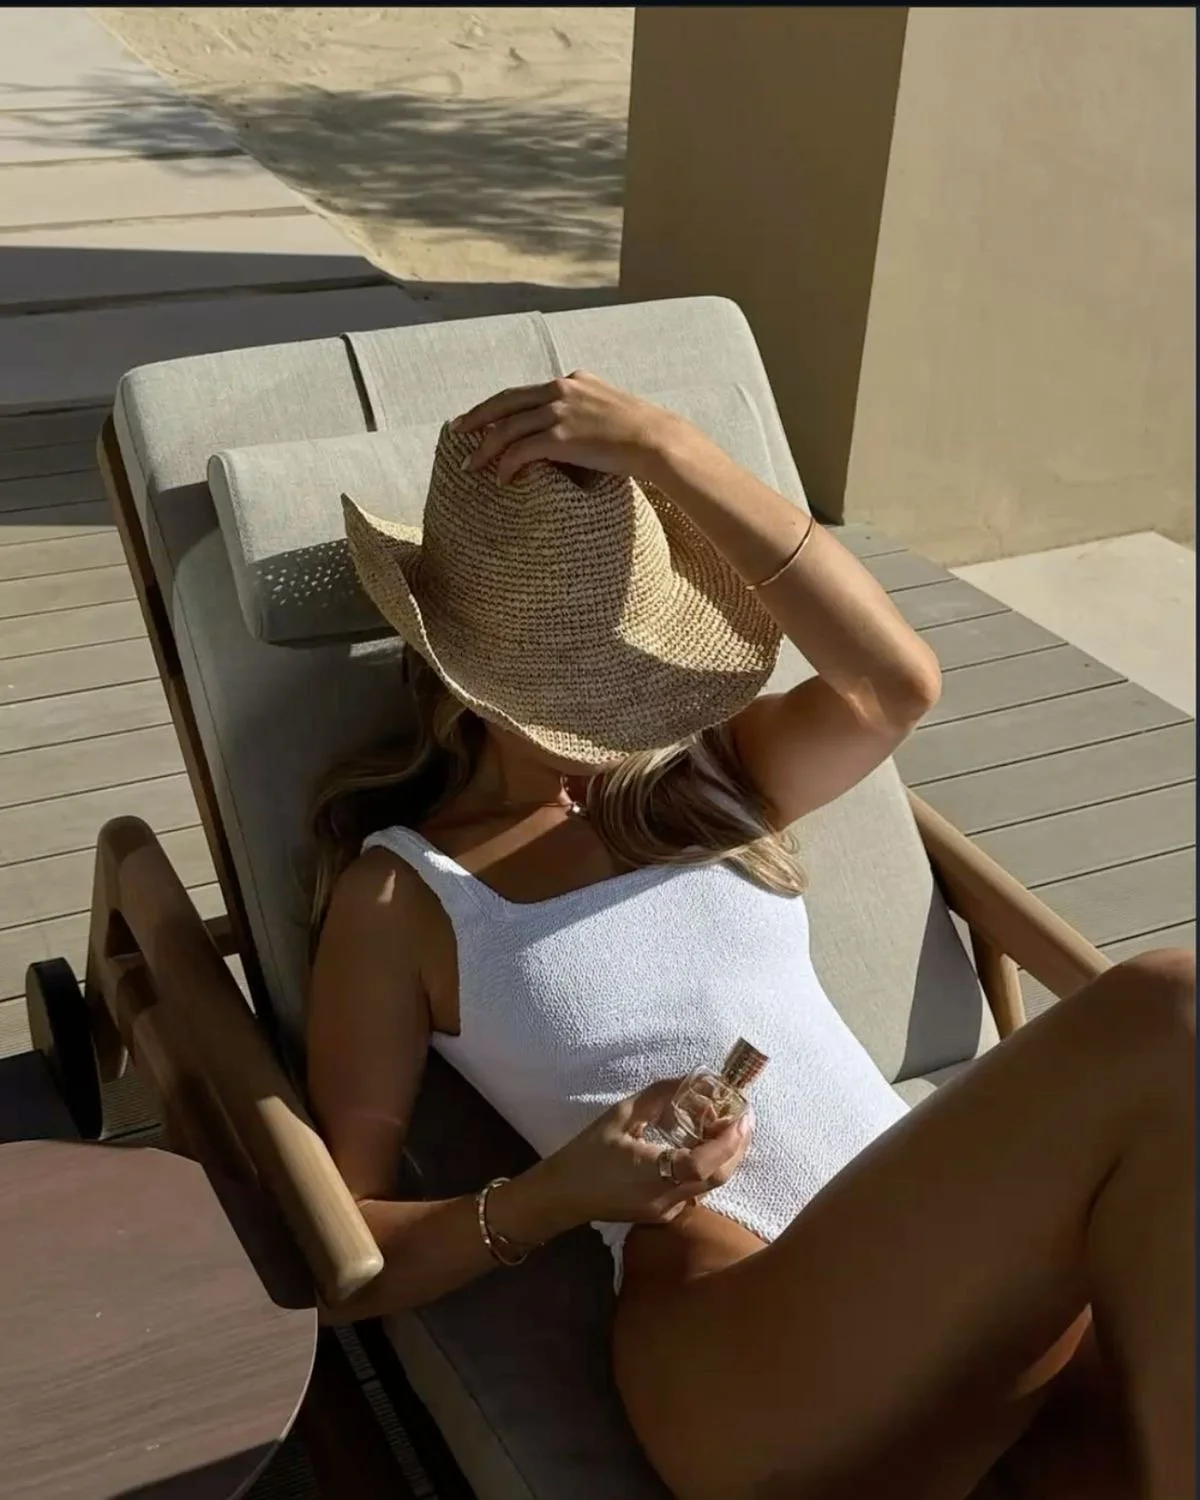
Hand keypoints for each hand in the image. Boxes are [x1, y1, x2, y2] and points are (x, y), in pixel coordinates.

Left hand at [452, 371, 686, 486]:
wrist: (659, 441)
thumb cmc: (643, 434)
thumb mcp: (611, 411)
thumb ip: (587, 413)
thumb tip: (576, 435)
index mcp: (572, 381)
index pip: (525, 391)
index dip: (499, 406)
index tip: (482, 417)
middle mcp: (561, 389)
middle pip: (505, 401)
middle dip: (476, 417)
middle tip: (456, 431)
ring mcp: (560, 411)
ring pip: (507, 427)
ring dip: (485, 448)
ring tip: (471, 465)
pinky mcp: (562, 435)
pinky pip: (521, 450)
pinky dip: (506, 465)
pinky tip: (501, 479)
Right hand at [531, 1078, 752, 1229]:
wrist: (563, 1196)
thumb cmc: (586, 1153)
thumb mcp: (620, 1116)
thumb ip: (657, 1097)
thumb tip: (690, 1079)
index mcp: (651, 1173)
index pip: (703, 1163)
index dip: (728, 1141)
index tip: (742, 1115)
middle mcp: (665, 1198)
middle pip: (718, 1177)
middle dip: (738, 1147)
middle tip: (744, 1117)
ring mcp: (666, 1211)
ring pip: (710, 1185)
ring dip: (726, 1157)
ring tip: (729, 1127)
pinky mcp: (664, 1215)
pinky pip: (696, 1191)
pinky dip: (709, 1168)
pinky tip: (705, 1147)